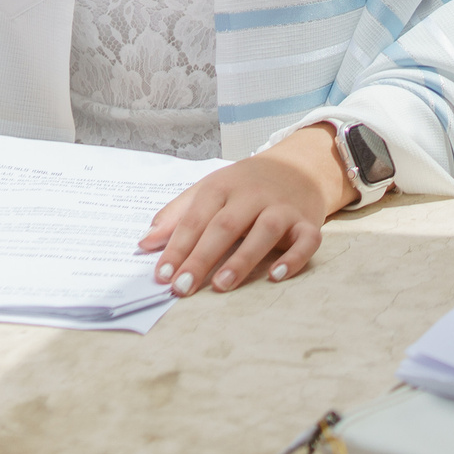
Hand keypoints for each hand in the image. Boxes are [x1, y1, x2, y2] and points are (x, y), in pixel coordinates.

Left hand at [140, 126, 349, 293]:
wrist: (299, 166)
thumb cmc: (245, 186)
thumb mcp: (209, 190)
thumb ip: (177, 215)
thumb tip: (145, 243)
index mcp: (224, 186)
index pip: (196, 218)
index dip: (177, 247)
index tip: (162, 276)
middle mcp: (254, 195)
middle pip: (226, 225)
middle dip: (202, 257)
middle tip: (182, 287)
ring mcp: (284, 208)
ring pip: (266, 230)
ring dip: (243, 258)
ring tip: (221, 285)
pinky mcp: (308, 222)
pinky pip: (306, 240)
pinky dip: (294, 258)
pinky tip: (275, 276)